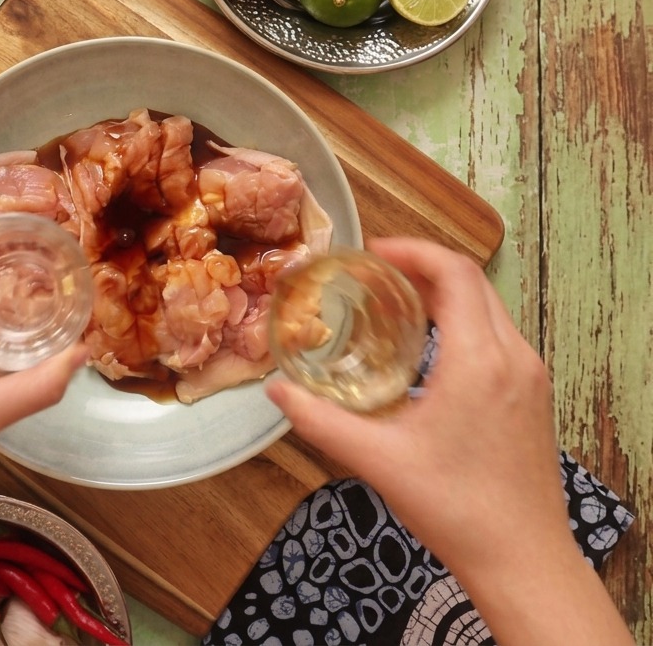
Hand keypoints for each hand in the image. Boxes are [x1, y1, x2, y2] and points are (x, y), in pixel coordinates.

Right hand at [267, 237, 562, 568]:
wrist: (522, 559)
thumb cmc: (455, 508)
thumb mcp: (377, 460)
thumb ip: (320, 421)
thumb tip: (275, 392)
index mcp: (480, 360)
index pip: (456, 273)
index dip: (413, 250)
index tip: (373, 251)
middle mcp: (514, 357)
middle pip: (474, 282)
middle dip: (424, 267)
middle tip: (376, 274)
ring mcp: (531, 376)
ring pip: (490, 308)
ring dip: (446, 295)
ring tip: (396, 304)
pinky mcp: (534, 397)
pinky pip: (500, 336)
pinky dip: (464, 323)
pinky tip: (429, 351)